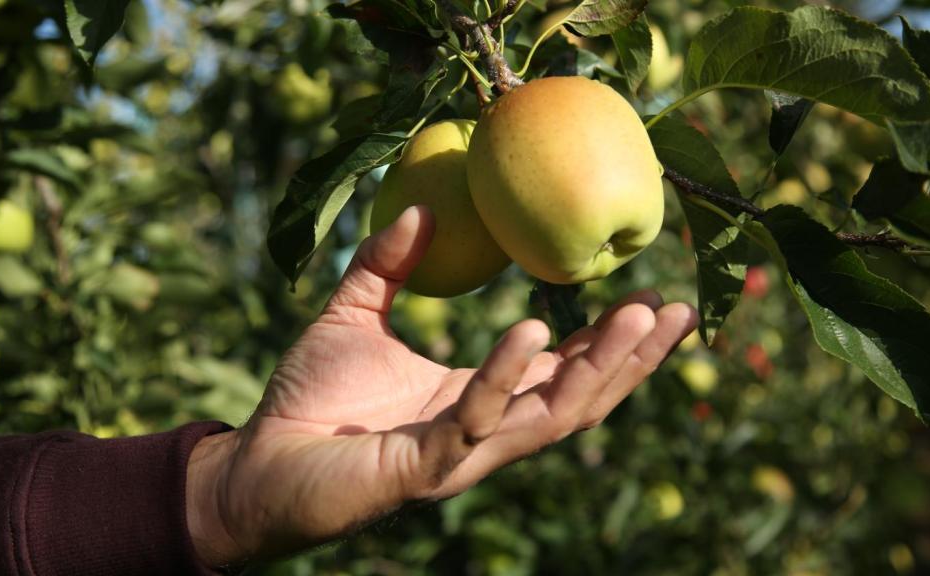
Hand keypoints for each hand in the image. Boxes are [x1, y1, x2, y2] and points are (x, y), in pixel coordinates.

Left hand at [185, 207, 697, 566]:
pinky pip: (477, 420)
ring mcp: (460, 454)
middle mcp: (482, 433)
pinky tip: (533, 329)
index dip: (607, 341)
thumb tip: (422, 206)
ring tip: (640, 317)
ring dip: (601, 369)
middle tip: (676, 308)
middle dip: (632, 358)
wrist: (254, 463)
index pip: (559, 374)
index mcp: (475, 401)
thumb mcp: (354, 316)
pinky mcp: (424, 468)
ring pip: (551, 418)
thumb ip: (388, 266)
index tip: (649, 295)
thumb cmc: (306, 400)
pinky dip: (506, 374)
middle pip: (578, 399)